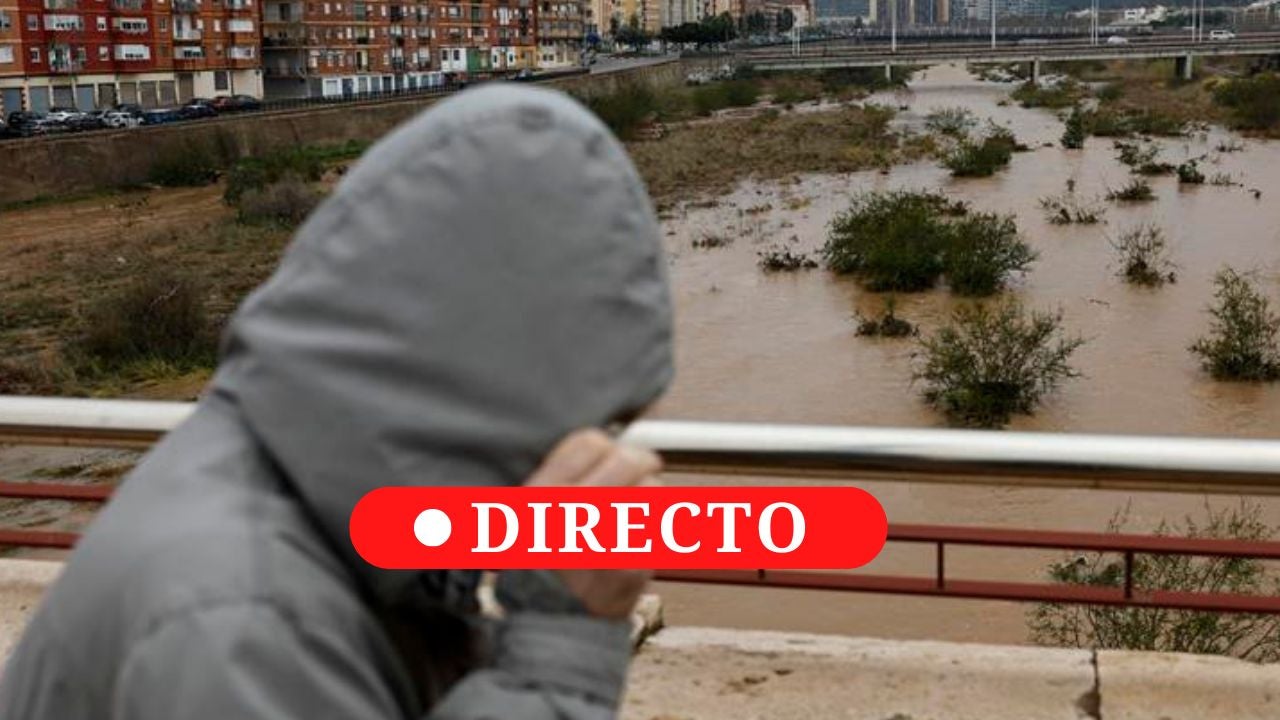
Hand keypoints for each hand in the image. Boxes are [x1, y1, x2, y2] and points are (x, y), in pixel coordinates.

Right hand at [523, 429, 661, 618]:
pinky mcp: (634, 565)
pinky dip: (659, 524)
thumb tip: (607, 443)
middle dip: (641, 460)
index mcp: (541, 498)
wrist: (552, 623)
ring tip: (639, 506)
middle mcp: (573, 515)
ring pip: (652, 490)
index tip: (612, 451)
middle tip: (645, 464)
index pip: (588, 443)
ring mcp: (606, 540)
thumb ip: (559, 477)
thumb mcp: (525, 513)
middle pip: (627, 459)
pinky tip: (644, 533)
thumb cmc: (540, 566)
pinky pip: (662, 526)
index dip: (605, 444)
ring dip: (651, 493)